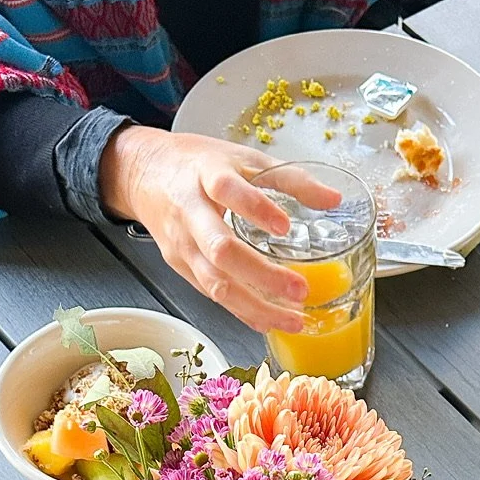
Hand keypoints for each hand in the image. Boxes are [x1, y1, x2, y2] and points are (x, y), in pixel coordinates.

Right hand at [99, 128, 339, 333]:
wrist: (144, 173)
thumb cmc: (198, 165)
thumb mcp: (244, 158)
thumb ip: (290, 178)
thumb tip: (334, 199)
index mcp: (206, 174)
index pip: (226, 189)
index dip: (255, 208)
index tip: (285, 227)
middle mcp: (190, 211)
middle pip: (221, 249)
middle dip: (262, 275)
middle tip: (301, 290)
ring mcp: (182, 243)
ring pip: (215, 282)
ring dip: (256, 307)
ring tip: (294, 320)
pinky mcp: (179, 265)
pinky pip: (211, 294)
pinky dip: (241, 311)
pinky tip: (268, 321)